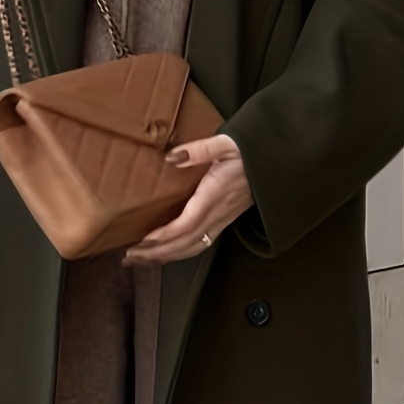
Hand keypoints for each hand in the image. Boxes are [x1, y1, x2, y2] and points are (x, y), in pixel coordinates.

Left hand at [123, 134, 254, 265]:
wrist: (273, 164)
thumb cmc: (249, 153)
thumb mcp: (226, 144)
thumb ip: (199, 150)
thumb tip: (171, 157)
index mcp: (215, 196)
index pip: (188, 223)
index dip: (166, 235)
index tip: (144, 239)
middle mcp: (217, 214)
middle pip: (185, 243)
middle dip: (156, 253)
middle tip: (129, 257)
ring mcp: (220, 221)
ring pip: (191, 248)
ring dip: (165, 257)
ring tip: (139, 260)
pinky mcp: (222, 223)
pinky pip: (199, 244)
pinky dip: (179, 253)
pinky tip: (164, 253)